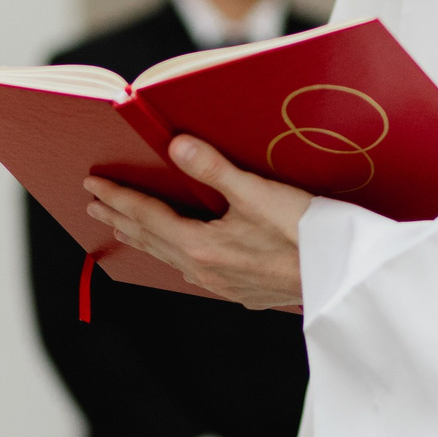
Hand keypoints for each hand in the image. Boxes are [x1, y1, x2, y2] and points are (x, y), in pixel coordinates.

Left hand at [86, 136, 312, 308]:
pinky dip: (176, 256)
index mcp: (203, 246)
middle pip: (151, 241)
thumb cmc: (306, 234)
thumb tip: (174, 145)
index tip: (91, 185)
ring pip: (172, 259)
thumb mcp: (259, 192)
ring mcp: (226, 285)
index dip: (117, 198)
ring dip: (145, 240)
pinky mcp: (246, 292)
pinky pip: (196, 272)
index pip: (147, 217)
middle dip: (121, 219)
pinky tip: (183, 259)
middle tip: (93, 206)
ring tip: (126, 229)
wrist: (345, 280)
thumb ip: (213, 167)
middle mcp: (207, 271)